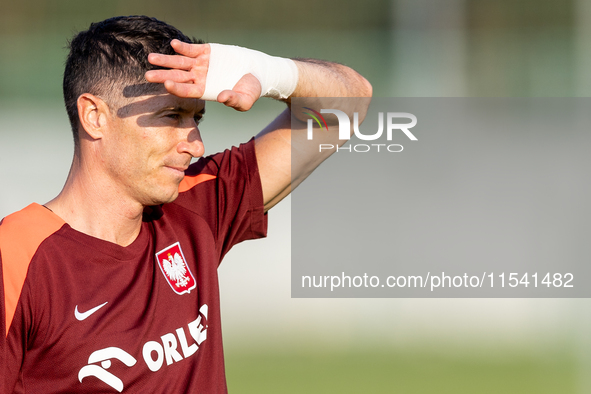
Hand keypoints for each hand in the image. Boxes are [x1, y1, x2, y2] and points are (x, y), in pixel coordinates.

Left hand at [145, 39, 260, 110]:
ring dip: (166, 60)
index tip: (166, 85)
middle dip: (162, 76)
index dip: (177, 89)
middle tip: (148, 76)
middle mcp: (199, 78)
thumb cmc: (250, 90)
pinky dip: (182, 47)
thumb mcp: (245, 99)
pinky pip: (191, 49)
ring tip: (152, 58)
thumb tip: (222, 97)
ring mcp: (201, 64)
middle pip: (177, 77)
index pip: (187, 91)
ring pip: (180, 62)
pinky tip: (173, 44)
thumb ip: (234, 100)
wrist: (256, 72)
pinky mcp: (206, 51)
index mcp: (205, 91)